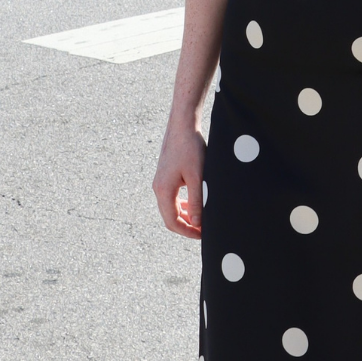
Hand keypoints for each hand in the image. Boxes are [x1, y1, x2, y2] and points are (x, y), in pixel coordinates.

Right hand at [154, 119, 205, 236]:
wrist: (183, 124)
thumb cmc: (191, 148)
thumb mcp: (197, 177)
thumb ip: (197, 202)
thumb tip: (198, 223)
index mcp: (164, 190)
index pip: (172, 222)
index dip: (187, 232)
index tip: (203, 235)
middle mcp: (158, 187)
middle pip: (169, 217)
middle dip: (186, 226)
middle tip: (203, 231)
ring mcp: (160, 182)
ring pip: (171, 208)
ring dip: (185, 216)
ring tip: (201, 221)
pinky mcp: (165, 176)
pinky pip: (172, 198)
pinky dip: (183, 205)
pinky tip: (194, 205)